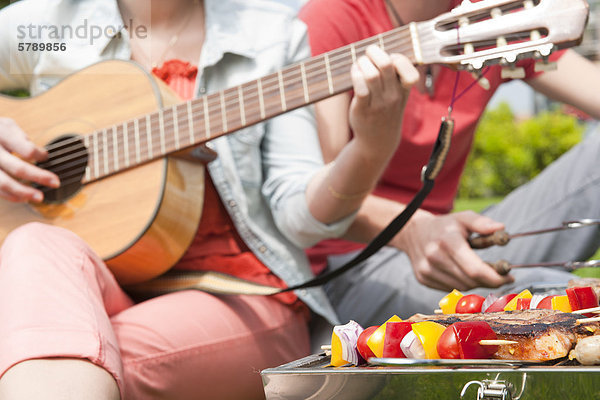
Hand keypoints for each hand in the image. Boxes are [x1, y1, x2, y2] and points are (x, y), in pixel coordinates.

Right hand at [0, 117, 58, 201]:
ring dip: (24, 192)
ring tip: (40, 197)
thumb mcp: (6, 126)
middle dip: (39, 177)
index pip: (26, 149)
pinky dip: (11, 196)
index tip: (46, 156)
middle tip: (56, 182)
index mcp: (1, 135)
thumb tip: (42, 154)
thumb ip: (22, 138)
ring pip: (4, 183)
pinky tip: (23, 198)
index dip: (39, 155)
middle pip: (18, 168)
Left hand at [349, 45, 417, 158]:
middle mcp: (393, 96)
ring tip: (358, 65)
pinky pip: (359, 88)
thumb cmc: (386, 110)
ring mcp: (378, 104)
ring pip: (371, 74)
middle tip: (367, 54)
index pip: (407, 67)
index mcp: (404, 90)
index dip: (396, 57)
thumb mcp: (398, 94)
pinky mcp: (362, 109)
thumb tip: (379, 50)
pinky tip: (354, 75)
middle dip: (373, 52)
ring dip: (361, 63)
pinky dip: (355, 76)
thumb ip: (394, 74)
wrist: (378, 141)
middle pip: (386, 64)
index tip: (388, 59)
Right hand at [393, 210, 514, 290]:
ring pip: (461, 286)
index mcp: (448, 241)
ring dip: (475, 282)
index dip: (494, 278)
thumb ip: (482, 223)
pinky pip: (450, 288)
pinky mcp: (423, 278)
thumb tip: (501, 229)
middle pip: (470, 280)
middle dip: (489, 280)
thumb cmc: (444, 226)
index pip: (475, 269)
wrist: (413, 232)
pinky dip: (461, 283)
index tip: (509, 277)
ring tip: (480, 270)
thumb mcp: (463, 218)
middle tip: (500, 274)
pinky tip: (462, 272)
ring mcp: (427, 269)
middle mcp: (435, 256)